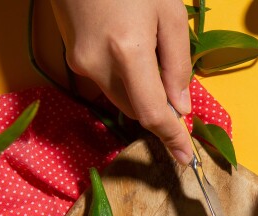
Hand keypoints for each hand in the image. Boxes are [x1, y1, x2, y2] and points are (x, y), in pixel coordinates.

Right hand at [49, 0, 193, 164]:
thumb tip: (181, 106)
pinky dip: (126, 82)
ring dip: (143, 96)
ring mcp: (80, 62)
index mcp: (128, 52)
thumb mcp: (170, 15)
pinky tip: (135, 57)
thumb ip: (178, 65)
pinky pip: (106, 82)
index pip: (152, 113)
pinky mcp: (71, 57)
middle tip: (181, 103)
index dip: (172, 138)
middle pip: (136, 110)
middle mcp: (98, 64)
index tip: (186, 157)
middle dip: (160, 113)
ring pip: (121, 99)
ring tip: (158, 69)